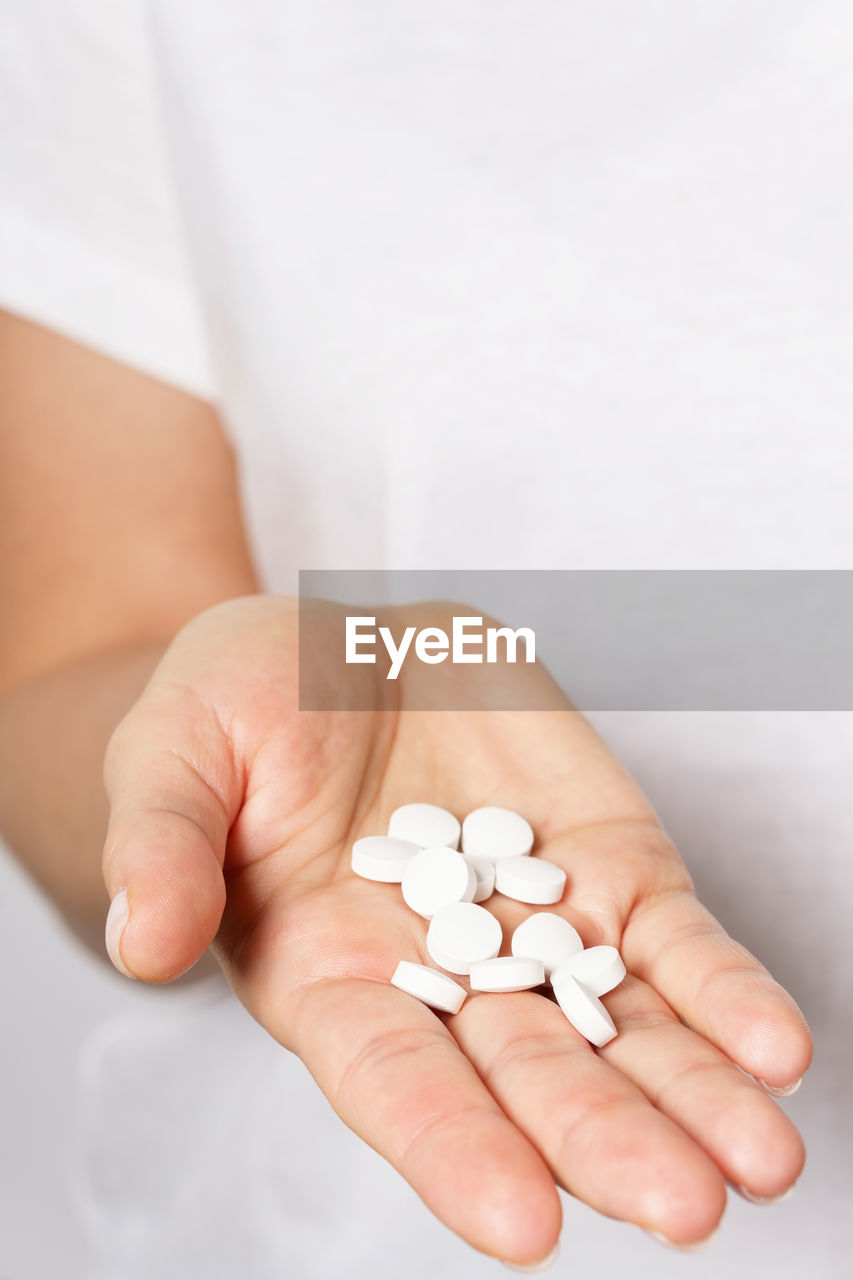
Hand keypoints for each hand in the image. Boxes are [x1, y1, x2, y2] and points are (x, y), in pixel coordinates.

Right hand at [102, 595, 810, 1267]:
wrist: (338, 651)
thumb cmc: (234, 708)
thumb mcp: (172, 749)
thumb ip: (162, 842)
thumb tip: (146, 941)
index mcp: (328, 976)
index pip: (392, 1081)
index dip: (451, 1147)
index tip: (522, 1222)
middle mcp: (443, 978)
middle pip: (531, 1076)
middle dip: (605, 1140)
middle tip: (683, 1206)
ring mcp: (536, 924)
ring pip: (625, 1029)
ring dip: (694, 1093)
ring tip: (765, 1159)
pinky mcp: (603, 864)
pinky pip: (674, 940)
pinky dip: (724, 990)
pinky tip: (777, 1045)